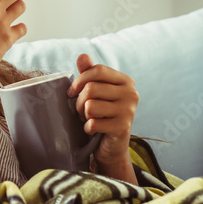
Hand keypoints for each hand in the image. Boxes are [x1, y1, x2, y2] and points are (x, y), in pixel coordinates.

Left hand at [67, 53, 138, 170]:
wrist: (111, 147)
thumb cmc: (101, 115)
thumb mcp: (95, 92)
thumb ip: (89, 73)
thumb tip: (82, 56)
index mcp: (125, 81)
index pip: (97, 70)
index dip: (79, 80)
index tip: (71, 92)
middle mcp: (131, 93)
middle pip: (91, 88)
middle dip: (79, 102)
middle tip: (80, 111)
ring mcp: (128, 111)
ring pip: (90, 106)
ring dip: (83, 115)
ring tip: (88, 119)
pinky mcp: (122, 128)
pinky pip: (93, 123)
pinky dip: (88, 128)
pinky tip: (94, 130)